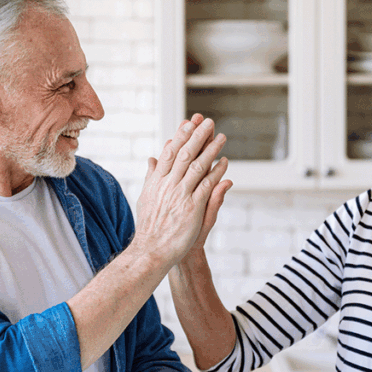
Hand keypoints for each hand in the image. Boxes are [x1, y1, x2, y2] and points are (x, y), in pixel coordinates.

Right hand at [133, 115, 229, 265]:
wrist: (152, 250)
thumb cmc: (150, 226)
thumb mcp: (147, 197)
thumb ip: (152, 177)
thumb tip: (152, 158)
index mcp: (156, 181)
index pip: (170, 152)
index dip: (181, 136)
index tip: (189, 122)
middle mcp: (168, 185)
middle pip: (184, 154)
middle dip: (197, 136)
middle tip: (208, 121)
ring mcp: (180, 195)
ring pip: (197, 166)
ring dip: (211, 150)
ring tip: (222, 136)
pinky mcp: (192, 207)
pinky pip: (207, 185)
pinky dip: (216, 172)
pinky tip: (224, 162)